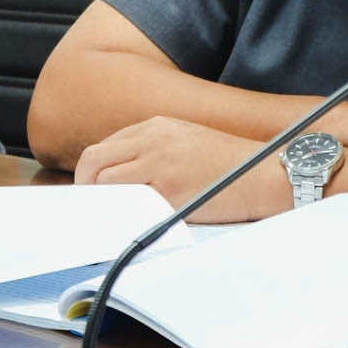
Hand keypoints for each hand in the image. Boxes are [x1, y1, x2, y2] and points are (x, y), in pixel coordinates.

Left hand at [73, 116, 286, 223]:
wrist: (262, 174)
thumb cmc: (228, 163)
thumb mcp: (184, 138)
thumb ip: (151, 147)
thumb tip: (119, 171)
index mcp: (155, 126)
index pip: (104, 146)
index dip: (92, 171)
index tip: (94, 188)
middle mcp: (152, 141)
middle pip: (93, 160)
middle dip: (85, 184)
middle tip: (93, 204)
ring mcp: (160, 166)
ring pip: (105, 182)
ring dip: (102, 200)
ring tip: (113, 214)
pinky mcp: (170, 192)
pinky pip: (130, 204)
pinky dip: (123, 213)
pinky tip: (130, 221)